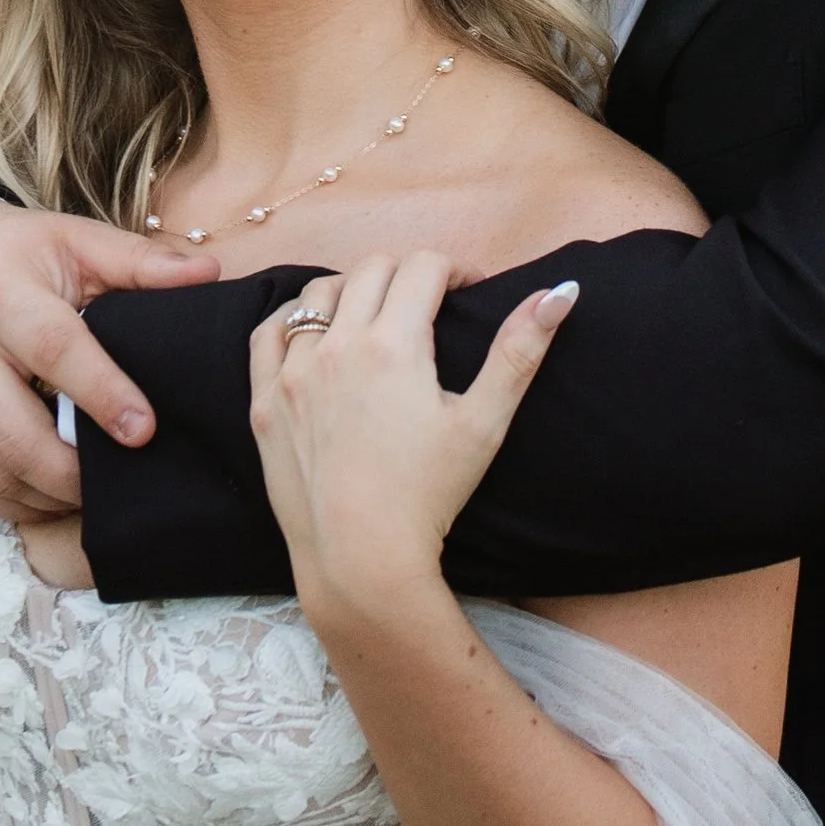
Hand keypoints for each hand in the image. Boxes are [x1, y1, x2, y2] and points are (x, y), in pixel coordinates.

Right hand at [0, 191, 218, 532]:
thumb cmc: (12, 252)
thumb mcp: (72, 241)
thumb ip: (138, 263)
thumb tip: (208, 275)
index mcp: (2, 295)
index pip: (55, 350)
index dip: (102, 394)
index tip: (144, 429)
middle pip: (13, 434)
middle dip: (71, 473)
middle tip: (119, 479)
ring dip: (41, 495)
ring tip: (85, 491)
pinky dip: (1, 500)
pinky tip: (38, 493)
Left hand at [247, 252, 578, 622]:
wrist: (360, 559)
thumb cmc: (428, 494)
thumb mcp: (484, 423)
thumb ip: (519, 351)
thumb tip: (559, 293)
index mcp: (394, 343)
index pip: (424, 266)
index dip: (455, 269)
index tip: (468, 291)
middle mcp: (337, 345)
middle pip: (372, 270)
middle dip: (407, 275)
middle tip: (427, 306)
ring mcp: (293, 373)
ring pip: (318, 294)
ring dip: (351, 291)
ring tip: (374, 317)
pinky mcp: (265, 402)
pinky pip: (268, 334)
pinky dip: (291, 320)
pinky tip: (312, 334)